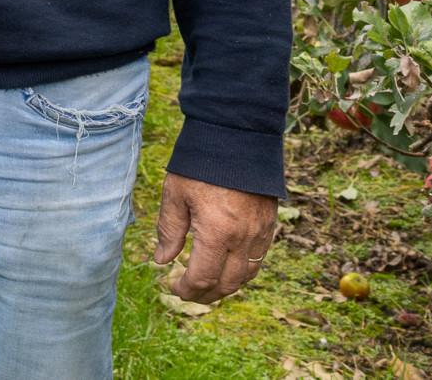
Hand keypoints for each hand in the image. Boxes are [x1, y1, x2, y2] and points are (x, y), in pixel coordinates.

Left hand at [154, 172, 276, 302]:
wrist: (236, 136)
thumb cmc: (200, 164)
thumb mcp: (175, 194)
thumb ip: (169, 230)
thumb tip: (162, 261)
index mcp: (217, 232)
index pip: (203, 278)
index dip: (187, 289)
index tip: (173, 287)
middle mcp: (243, 238)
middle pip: (227, 283)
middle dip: (206, 294)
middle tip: (188, 292)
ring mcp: (260, 232)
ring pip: (246, 276)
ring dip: (226, 286)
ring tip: (207, 286)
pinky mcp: (269, 224)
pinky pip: (258, 259)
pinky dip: (243, 271)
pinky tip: (228, 267)